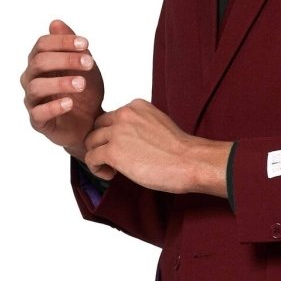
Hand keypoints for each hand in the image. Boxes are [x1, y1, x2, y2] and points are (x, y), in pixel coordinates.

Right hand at [21, 19, 104, 159]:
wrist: (91, 123)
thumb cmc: (85, 92)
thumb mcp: (85, 67)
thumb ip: (72, 46)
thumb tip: (55, 22)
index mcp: (41, 62)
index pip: (43, 44)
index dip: (62, 42)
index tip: (85, 44)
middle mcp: (32, 79)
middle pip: (39, 62)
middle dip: (65, 59)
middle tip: (89, 63)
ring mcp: (33, 100)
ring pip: (37, 87)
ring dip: (60, 83)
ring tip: (81, 84)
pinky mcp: (38, 121)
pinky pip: (39, 113)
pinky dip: (54, 107)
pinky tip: (70, 103)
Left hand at [83, 98, 231, 196]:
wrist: (189, 162)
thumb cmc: (179, 150)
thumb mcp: (157, 124)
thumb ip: (138, 124)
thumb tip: (124, 138)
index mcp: (136, 106)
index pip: (111, 116)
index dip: (113, 134)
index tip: (123, 147)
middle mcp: (124, 114)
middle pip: (97, 127)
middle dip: (101, 143)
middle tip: (113, 158)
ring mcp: (117, 132)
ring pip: (90, 141)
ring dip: (97, 155)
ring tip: (112, 168)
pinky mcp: (113, 151)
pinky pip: (90, 158)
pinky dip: (96, 168)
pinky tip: (111, 175)